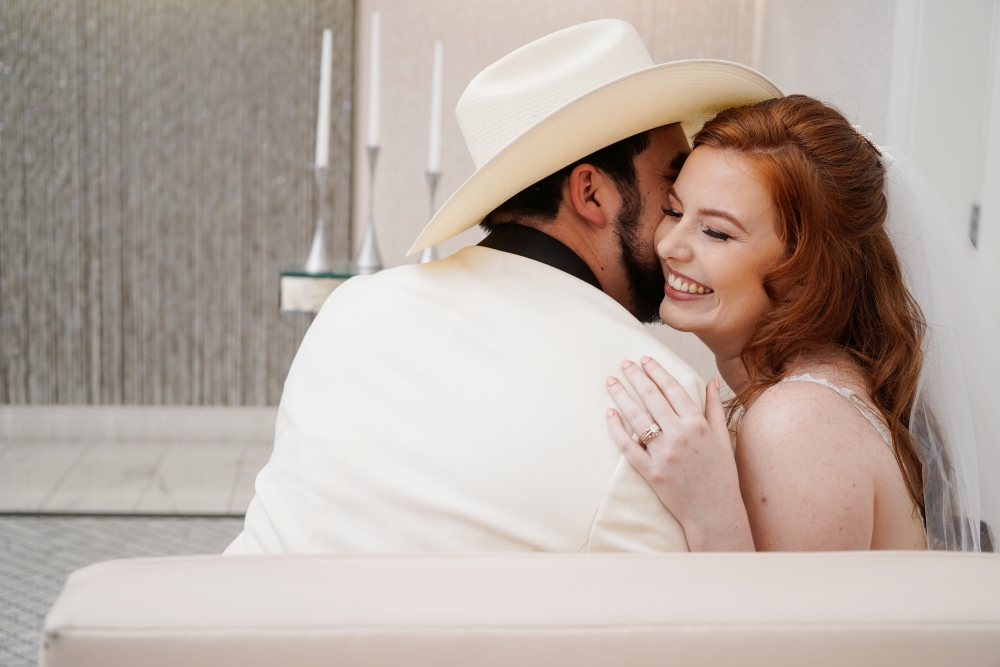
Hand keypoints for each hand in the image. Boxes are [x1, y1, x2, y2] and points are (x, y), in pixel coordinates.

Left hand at [605, 357, 754, 550]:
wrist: (715, 512)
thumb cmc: (721, 474)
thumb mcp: (722, 438)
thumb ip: (714, 407)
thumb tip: (712, 380)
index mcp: (698, 424)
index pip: (672, 388)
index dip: (656, 371)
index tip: (645, 359)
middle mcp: (680, 435)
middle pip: (651, 397)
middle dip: (636, 376)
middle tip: (624, 363)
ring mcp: (663, 453)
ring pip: (637, 417)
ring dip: (621, 396)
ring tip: (611, 381)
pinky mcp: (651, 471)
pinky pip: (628, 446)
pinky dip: (616, 429)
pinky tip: (609, 414)